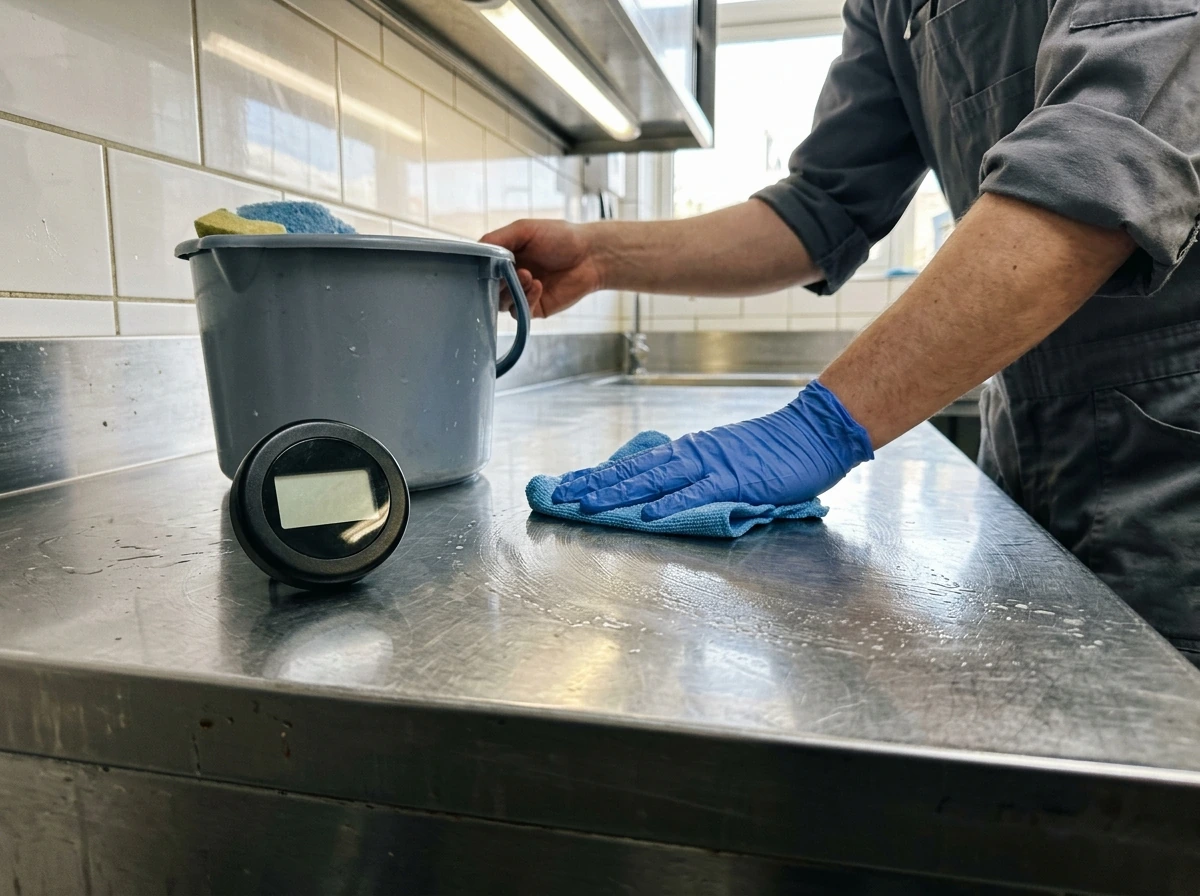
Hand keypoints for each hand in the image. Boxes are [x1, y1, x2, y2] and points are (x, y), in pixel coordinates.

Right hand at [480, 219, 603, 317]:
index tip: (487, 265)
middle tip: (514, 270)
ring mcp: (520, 294)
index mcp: (503, 258)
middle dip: (496, 282)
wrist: (590, 255)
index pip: (480, 269)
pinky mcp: (534, 309)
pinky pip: (518, 313)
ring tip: (529, 276)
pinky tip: (538, 286)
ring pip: (500, 303)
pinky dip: (524, 300)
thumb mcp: (524, 230)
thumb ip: (497, 239)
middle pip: (487, 289)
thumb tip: (474, 251)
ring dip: (511, 290)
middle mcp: (508, 278)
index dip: (480, 269)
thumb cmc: (559, 237)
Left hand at [552, 382, 873, 519]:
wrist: (813, 432)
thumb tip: (669, 491)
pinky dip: (671, 504)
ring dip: (619, 494)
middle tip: (561, 496)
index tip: (569, 484)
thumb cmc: (775, 450)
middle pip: (634, 470)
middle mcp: (692, 454)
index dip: (600, 474)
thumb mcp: (727, 457)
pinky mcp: (734, 480)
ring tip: (587, 505)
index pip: (635, 463)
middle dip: (595, 484)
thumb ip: (699, 473)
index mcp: (689, 450)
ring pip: (655, 481)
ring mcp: (712, 466)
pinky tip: (647, 514)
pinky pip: (696, 493)